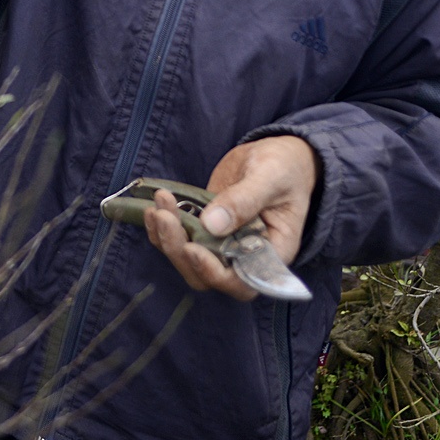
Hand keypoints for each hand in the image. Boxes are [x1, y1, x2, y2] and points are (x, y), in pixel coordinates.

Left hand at [142, 136, 318, 300]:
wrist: (278, 156)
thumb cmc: (285, 168)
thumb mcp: (270, 177)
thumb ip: (244, 200)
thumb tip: (212, 224)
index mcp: (272, 253)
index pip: (242, 283)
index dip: (215, 274)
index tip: (193, 249)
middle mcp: (245, 257)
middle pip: (205, 275)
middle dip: (179, 250)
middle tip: (165, 216)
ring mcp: (222, 245)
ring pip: (186, 259)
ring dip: (166, 237)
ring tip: (158, 206)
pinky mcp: (205, 229)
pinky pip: (180, 239)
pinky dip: (162, 228)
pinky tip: (155, 207)